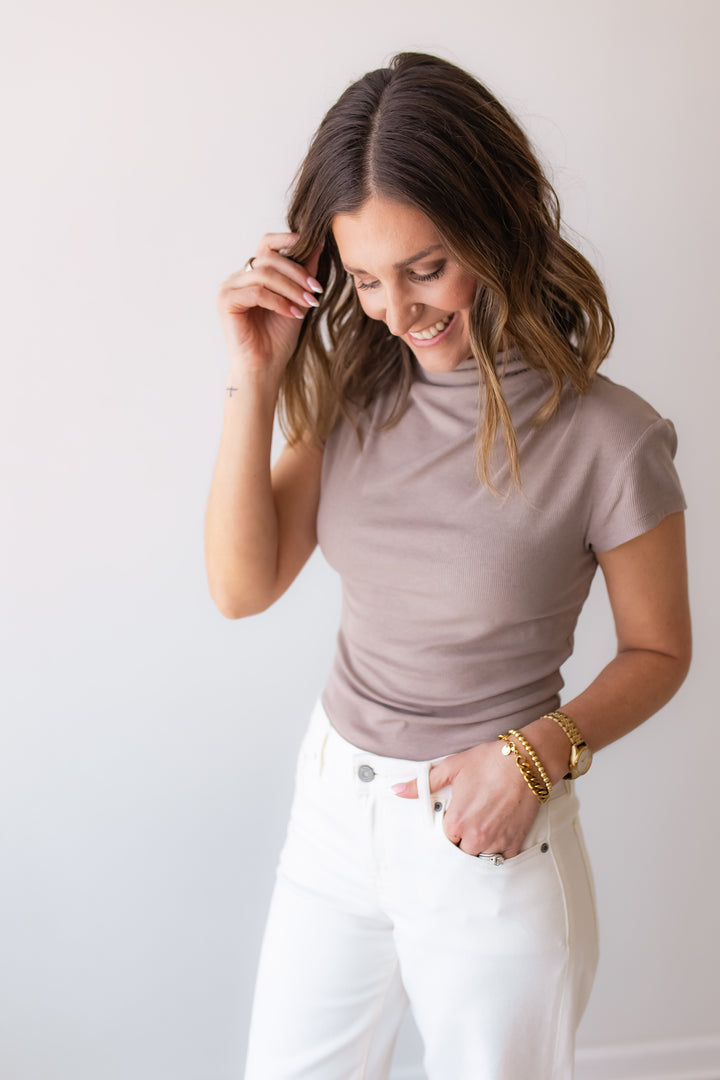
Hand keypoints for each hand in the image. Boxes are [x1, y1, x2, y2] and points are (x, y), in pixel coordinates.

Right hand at [217, 233, 323, 376]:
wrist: (266, 367)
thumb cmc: (279, 338)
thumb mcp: (298, 299)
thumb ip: (304, 272)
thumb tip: (319, 243)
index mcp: (252, 273)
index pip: (267, 243)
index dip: (289, 241)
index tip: (316, 248)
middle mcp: (238, 277)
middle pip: (269, 258)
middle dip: (297, 273)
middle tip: (316, 289)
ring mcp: (229, 288)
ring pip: (264, 274)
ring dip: (291, 288)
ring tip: (308, 304)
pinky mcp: (226, 302)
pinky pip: (257, 292)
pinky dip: (279, 302)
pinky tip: (293, 313)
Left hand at [393, 740, 541, 857]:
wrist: (527, 762)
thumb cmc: (490, 761)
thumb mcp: (452, 767)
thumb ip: (424, 783)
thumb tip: (398, 790)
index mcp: (457, 821)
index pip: (444, 840)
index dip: (449, 829)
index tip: (455, 821)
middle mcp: (476, 836)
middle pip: (461, 852)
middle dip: (463, 841)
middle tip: (470, 823)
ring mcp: (497, 842)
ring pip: (481, 857)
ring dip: (480, 848)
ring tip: (485, 827)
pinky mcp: (515, 842)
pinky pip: (503, 859)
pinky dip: (499, 851)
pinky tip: (499, 834)